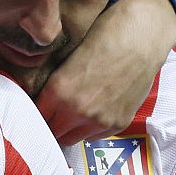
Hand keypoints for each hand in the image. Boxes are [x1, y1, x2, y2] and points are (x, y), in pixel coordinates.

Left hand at [37, 0, 175, 143]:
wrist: (142, 37)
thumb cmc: (104, 36)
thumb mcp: (68, 58)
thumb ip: (53, 84)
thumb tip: (41, 99)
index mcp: (59, 92)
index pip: (36, 116)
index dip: (33, 112)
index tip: (36, 108)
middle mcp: (78, 112)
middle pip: (53, 133)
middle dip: (50, 123)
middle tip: (50, 113)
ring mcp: (100, 121)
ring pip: (73, 138)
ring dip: (69, 128)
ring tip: (70, 112)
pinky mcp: (119, 123)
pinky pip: (95, 135)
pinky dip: (90, 127)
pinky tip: (92, 109)